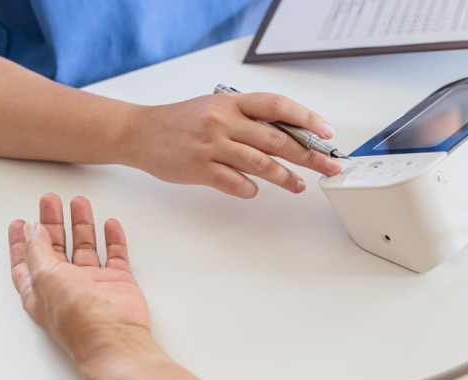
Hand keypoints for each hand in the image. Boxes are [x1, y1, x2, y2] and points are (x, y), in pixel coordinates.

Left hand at [9, 193, 157, 372]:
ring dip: (82, 225)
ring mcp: (93, 284)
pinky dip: (113, 239)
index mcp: (40, 289)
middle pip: (56, 248)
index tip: (20, 222)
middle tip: (51, 201)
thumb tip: (32, 229)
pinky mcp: (119, 284)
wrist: (115, 336)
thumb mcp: (45, 276)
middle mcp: (66, 286)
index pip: (26, 260)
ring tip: (80, 203)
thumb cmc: (78, 317)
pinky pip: (116, 256)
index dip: (21, 240)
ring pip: (85, 248)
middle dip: (52, 223)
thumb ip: (38, 249)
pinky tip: (110, 225)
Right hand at [121, 92, 343, 198]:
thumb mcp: (218, 108)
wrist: (140, 131)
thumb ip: (251, 119)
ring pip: (261, 163)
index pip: (279, 106)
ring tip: (299, 185)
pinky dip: (250, 188)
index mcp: (233, 103)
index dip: (307, 119)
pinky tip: (255, 189)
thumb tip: (291, 133)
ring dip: (285, 178)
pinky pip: (235, 183)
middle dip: (309, 155)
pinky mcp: (200, 168)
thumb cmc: (183, 121)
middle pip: (278, 139)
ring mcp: (212, 145)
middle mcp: (225, 121)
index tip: (326, 133)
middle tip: (328, 167)